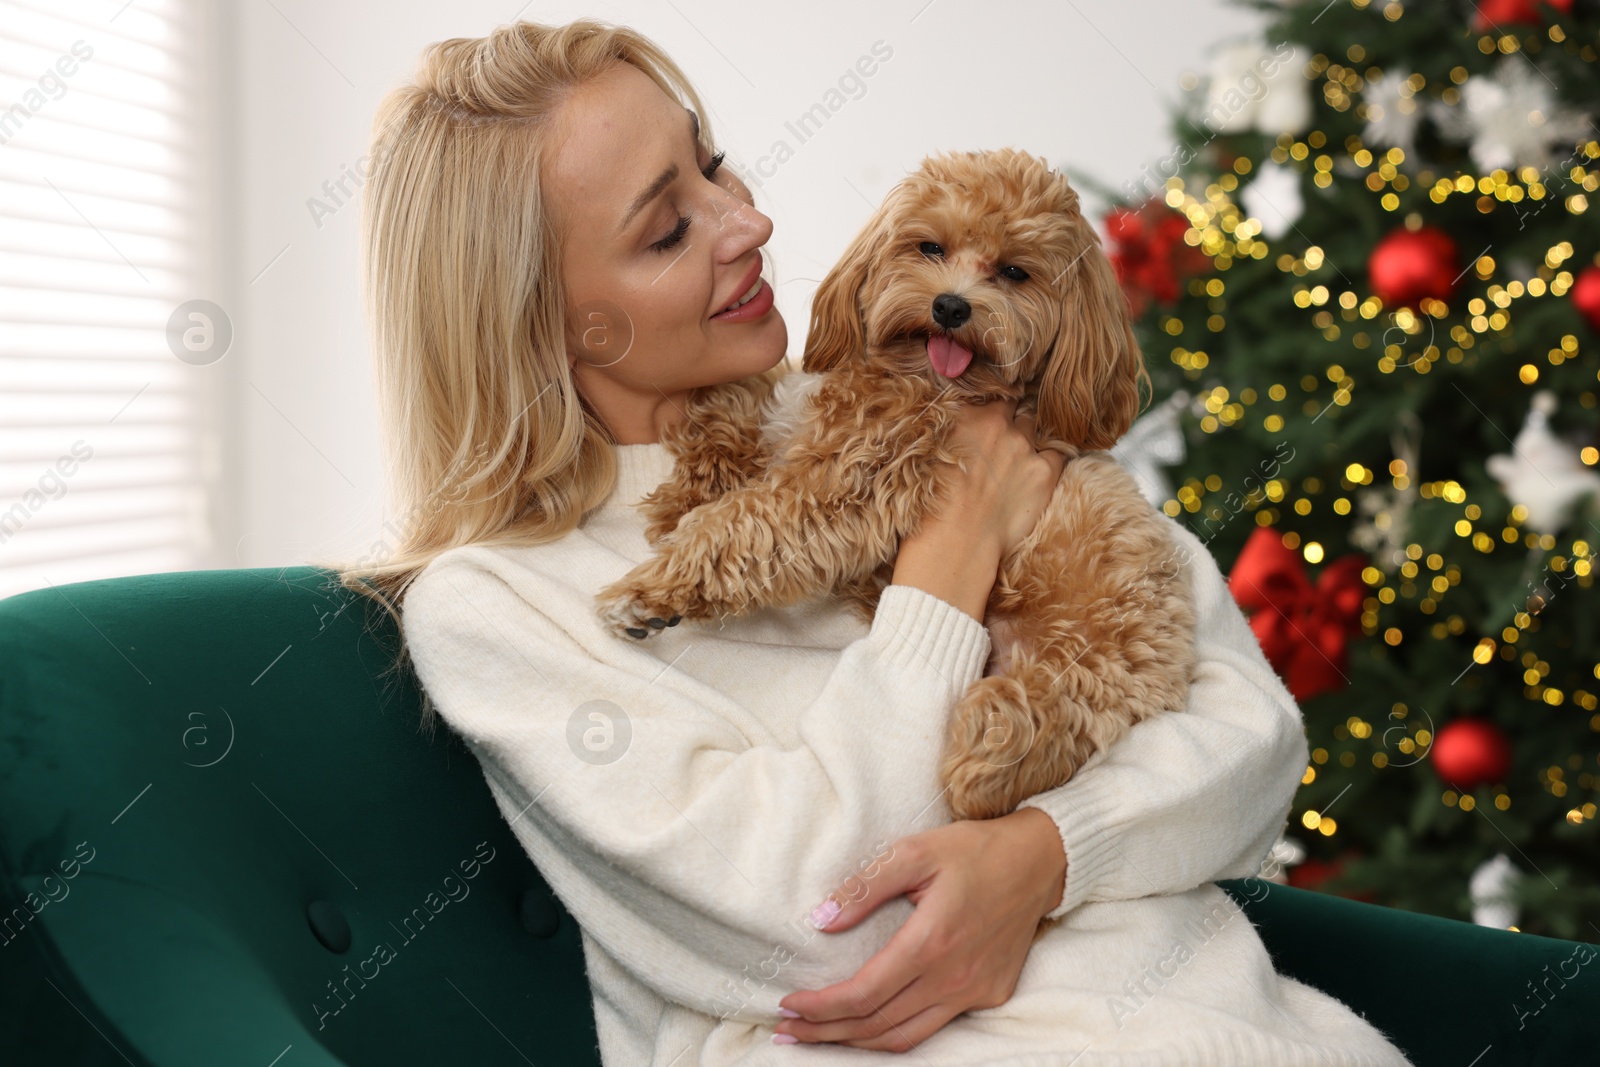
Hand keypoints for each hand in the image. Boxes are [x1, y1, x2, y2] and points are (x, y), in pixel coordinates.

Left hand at [774, 808, 1066, 1051]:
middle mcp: (953, 978)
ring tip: (819, 1036)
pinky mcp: (989, 995)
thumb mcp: (915, 851)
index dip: (820, 1008)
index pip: (862, 995)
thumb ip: (865, 886)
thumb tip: (821, 919)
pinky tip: (870, 1024)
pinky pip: (933, 1028)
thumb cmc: (974, 850)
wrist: (1039, 861)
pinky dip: (895, 1034)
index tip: (788, 1004)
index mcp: (930, 942)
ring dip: (856, 1043)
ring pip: (904, 1038)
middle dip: (825, 1033)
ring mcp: (974, 992)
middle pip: (876, 1025)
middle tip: (788, 1029)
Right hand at [891, 398, 1068, 621]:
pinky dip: (1052, 456)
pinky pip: (1059, 451)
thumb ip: (949, 432)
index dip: (991, 404)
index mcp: (965, 414)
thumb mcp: (928, 456)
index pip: (988, 394)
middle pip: (1014, 405)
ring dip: (1030, 434)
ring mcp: (1023, 445)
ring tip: (1022, 452)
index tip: (992, 412)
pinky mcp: (1045, 470)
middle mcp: (996, 422)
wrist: (956, 540)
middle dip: (1012, 414)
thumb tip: (958, 426)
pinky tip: (1043, 466)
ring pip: (1035, 425)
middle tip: (1006, 432)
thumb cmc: (933, 505)